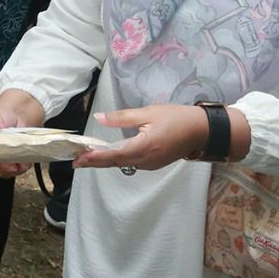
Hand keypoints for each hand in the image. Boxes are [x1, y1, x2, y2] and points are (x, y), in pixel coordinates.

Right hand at [0, 90, 45, 178]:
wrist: (19, 115)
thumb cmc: (2, 115)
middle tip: (7, 164)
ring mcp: (1, 160)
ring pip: (3, 172)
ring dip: (10, 171)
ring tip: (17, 164)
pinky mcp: (14, 162)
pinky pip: (17, 170)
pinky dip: (21, 168)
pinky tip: (24, 162)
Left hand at [72, 106, 208, 171]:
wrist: (203, 131)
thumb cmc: (177, 118)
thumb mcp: (148, 113)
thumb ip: (122, 117)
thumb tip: (99, 118)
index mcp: (143, 147)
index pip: (113, 155)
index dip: (93, 158)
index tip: (77, 158)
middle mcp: (146, 160)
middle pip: (115, 162)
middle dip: (94, 162)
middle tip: (75, 160)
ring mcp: (151, 164)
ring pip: (123, 164)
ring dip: (105, 161)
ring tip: (86, 156)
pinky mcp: (154, 164)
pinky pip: (132, 163)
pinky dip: (117, 159)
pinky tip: (108, 154)